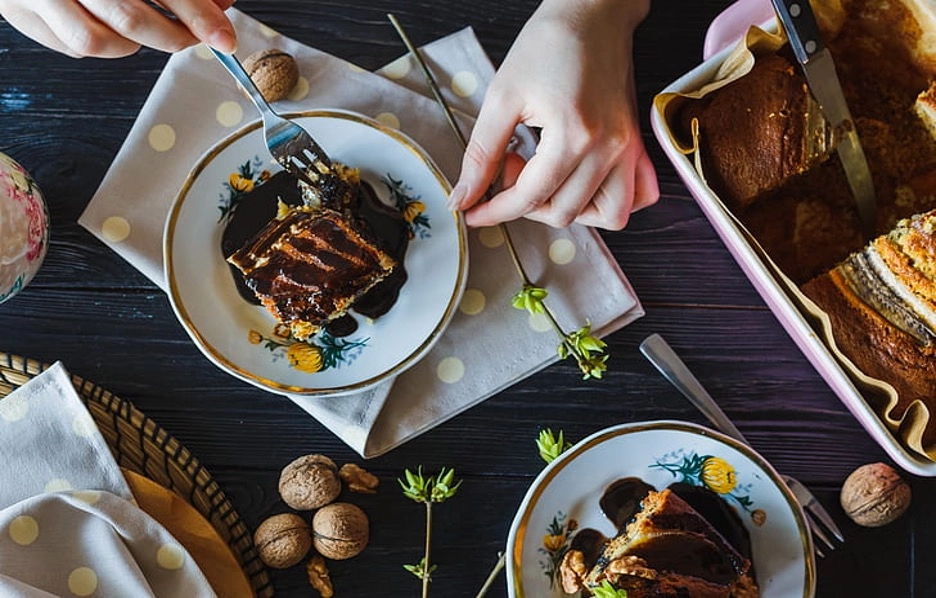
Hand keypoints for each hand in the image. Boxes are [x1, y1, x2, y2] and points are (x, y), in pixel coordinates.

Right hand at [0, 0, 236, 57]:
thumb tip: (220, 4)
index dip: (197, 13)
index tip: (223, 36)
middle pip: (130, 18)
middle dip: (174, 35)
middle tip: (196, 35)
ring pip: (97, 42)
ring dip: (132, 43)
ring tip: (146, 25)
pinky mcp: (19, 12)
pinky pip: (71, 46)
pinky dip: (102, 43)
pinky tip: (110, 25)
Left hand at [448, 0, 658, 229]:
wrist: (592, 13)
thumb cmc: (550, 43)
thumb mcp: (502, 96)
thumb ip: (480, 154)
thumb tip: (464, 196)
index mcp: (575, 135)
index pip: (531, 198)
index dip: (495, 211)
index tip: (474, 211)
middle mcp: (608, 148)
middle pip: (564, 212)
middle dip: (525, 203)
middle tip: (509, 166)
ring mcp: (627, 148)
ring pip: (606, 215)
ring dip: (568, 208)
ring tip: (545, 178)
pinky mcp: (635, 144)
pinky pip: (637, 196)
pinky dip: (611, 203)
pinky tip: (582, 185)